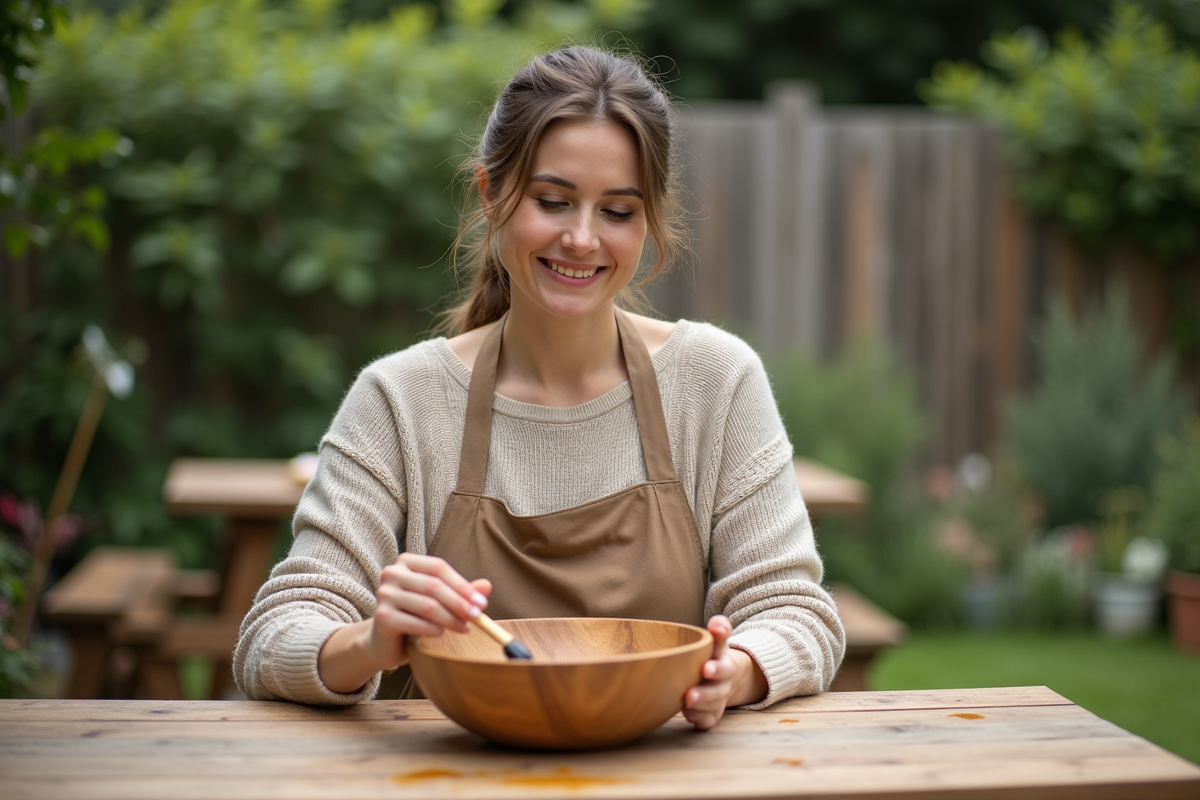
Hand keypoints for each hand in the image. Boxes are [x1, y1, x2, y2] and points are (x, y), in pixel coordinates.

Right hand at [368, 553, 491, 669]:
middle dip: (459, 603)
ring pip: (427, 605)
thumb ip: (460, 592)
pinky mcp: (382, 616)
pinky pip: (414, 622)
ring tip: (464, 628)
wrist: (385, 640)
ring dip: (450, 619)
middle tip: (477, 617)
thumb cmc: (415, 616)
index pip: (439, 568)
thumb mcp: (440, 601)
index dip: (462, 585)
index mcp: (407, 562)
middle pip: (433, 585)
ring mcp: (384, 594)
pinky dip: (432, 630)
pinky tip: (441, 634)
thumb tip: (487, 586)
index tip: (481, 603)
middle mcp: (392, 573)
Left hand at [682, 615, 768, 729]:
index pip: (724, 665)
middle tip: (690, 694)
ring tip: (686, 702)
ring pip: (712, 706)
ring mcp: (718, 700)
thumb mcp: (717, 642)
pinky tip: (688, 714)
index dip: (717, 667)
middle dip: (706, 692)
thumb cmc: (712, 655)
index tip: (705, 668)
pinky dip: (699, 718)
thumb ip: (719, 630)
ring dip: (699, 705)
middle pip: (718, 689)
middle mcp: (723, 683)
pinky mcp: (712, 713)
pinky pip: (707, 720)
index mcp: (725, 663)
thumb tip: (718, 622)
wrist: (723, 677)